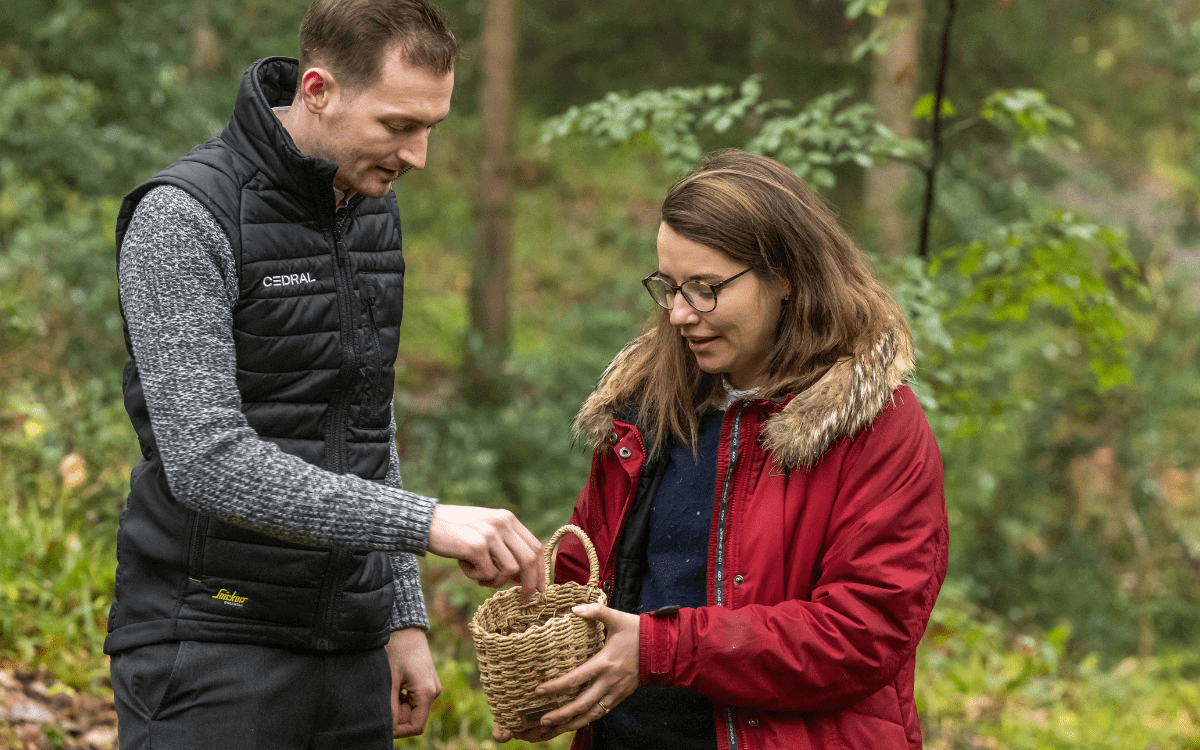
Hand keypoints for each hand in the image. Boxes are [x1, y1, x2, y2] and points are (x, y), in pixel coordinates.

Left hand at [386, 628, 441, 737]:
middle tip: (382, 700)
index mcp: (427, 693)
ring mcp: (432, 686)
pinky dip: (402, 697)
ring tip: (388, 689)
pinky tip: (394, 684)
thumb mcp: (390, 680)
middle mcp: (434, 692)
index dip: (398, 730)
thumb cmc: (397, 650)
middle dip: (397, 715)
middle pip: (414, 718)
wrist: (406, 628)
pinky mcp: (427, 682)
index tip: (382, 722)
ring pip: (413, 709)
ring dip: (398, 705)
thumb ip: (390, 707)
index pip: (416, 727)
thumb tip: (386, 728)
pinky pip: (415, 699)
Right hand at [426, 505, 543, 600]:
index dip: (541, 571)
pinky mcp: (476, 547)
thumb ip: (505, 548)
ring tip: (479, 576)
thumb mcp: (485, 532)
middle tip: (525, 601)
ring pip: (511, 570)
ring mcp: (490, 534)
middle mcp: (503, 524)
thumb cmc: (455, 531)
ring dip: (496, 581)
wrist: (425, 523)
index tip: (541, 590)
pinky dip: (477, 577)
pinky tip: (463, 566)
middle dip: (530, 585)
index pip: (535, 547)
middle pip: (530, 560)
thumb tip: (524, 577)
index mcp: (508, 519)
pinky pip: (488, 574)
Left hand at [491, 603, 639, 743]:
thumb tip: (574, 608)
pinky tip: (575, 723)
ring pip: (592, 714)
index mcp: (605, 663)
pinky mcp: (621, 696)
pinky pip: (602, 712)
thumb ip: (596, 611)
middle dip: (561, 714)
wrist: (663, 648)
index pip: (576, 679)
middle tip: (542, 721)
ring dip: (572, 723)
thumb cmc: (639, 632)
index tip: (539, 691)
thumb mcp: (617, 618)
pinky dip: (587, 720)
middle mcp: (609, 681)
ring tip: (555, 728)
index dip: (556, 687)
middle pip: (582, 704)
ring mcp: (616, 691)